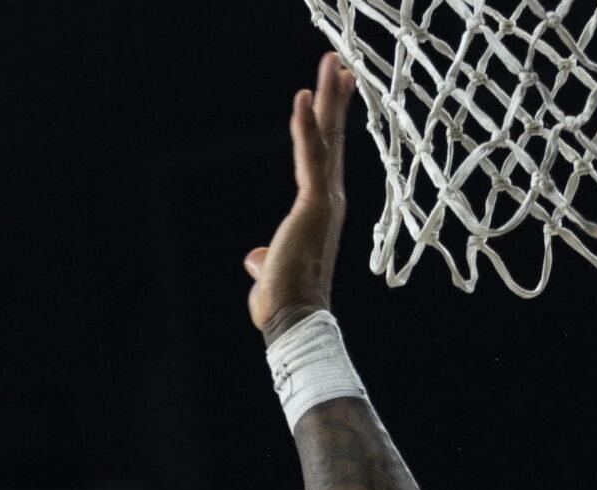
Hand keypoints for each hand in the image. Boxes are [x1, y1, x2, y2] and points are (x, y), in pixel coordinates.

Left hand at [246, 51, 354, 338]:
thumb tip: (256, 259)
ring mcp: (325, 200)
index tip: (333, 92)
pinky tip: (303, 95)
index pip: (324, 158)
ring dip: (329, 97)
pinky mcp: (315, 203)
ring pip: (326, 138)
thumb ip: (265, 260)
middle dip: (335, 99)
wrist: (294, 321)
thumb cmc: (284, 302)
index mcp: (320, 212)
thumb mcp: (271, 271)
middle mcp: (329, 201)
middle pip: (332, 139)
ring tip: (333, 61)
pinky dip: (306, 125)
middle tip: (340, 63)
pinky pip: (310, 155)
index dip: (327, 124)